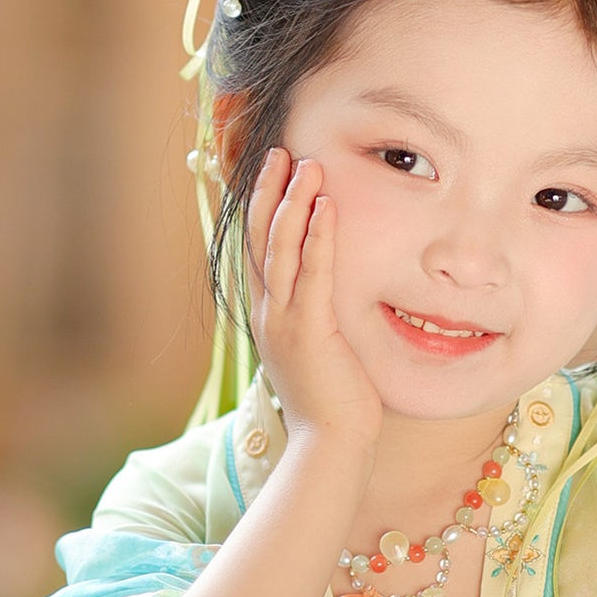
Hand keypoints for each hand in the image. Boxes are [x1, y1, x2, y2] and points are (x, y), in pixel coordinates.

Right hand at [247, 149, 381, 451]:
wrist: (332, 445)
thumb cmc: (335, 404)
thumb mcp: (323, 352)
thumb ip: (322, 319)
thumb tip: (334, 298)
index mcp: (270, 317)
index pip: (260, 250)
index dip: (264, 209)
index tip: (275, 173)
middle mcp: (269, 314)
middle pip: (260, 239)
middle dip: (269, 192)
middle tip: (280, 151)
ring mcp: (284, 322)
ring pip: (280, 249)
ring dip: (292, 203)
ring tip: (306, 163)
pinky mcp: (309, 332)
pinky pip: (310, 275)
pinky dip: (316, 237)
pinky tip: (324, 206)